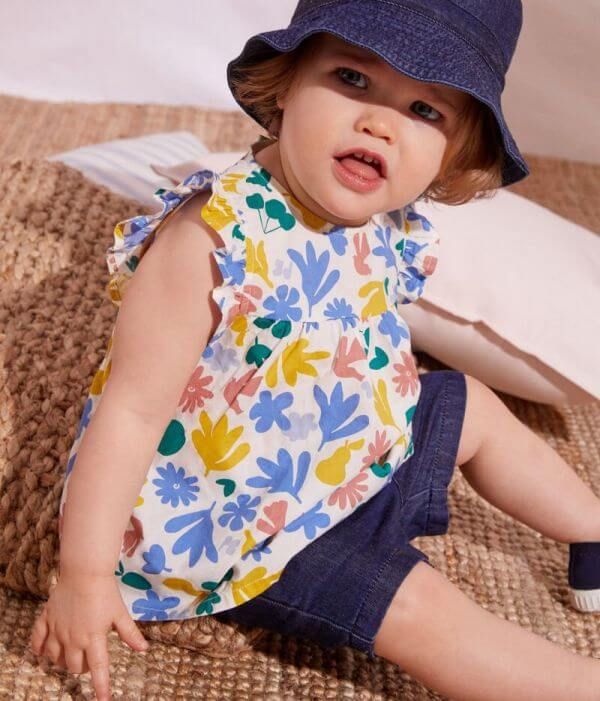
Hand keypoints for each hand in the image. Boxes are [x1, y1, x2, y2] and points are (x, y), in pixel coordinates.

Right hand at [29, 571, 148, 700]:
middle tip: (90, 658)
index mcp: (94, 638)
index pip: (99, 669)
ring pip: (55, 658)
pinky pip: (37, 640)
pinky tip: (43, 651)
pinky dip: (38, 649)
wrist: (84, 571)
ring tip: (72, 653)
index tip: (104, 700)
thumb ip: (130, 633)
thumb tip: (144, 649)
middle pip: (74, 666)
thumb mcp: (120, 613)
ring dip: (63, 661)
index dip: (101, 687)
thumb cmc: (105, 592)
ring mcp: (57, 630)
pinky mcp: (46, 620)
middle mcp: (73, 639)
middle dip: (83, 668)